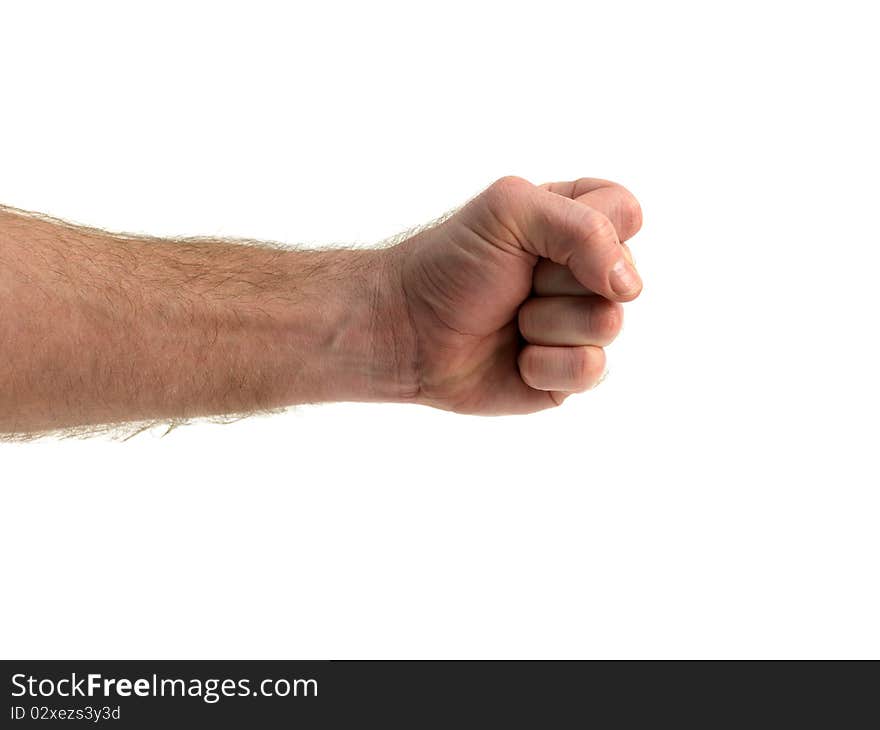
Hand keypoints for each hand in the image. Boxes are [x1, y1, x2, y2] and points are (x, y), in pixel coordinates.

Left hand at [391, 175, 642, 414]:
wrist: (405, 329)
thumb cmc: (450, 263)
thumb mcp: (510, 211)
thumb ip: (583, 227)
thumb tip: (629, 287)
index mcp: (575, 224)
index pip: (626, 213)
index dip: (592, 229)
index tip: (538, 237)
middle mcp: (585, 276)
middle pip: (623, 275)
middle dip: (558, 279)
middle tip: (514, 281)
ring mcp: (579, 327)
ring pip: (607, 325)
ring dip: (545, 322)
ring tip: (510, 319)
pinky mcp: (568, 375)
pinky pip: (590, 370)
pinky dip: (543, 364)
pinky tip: (515, 357)